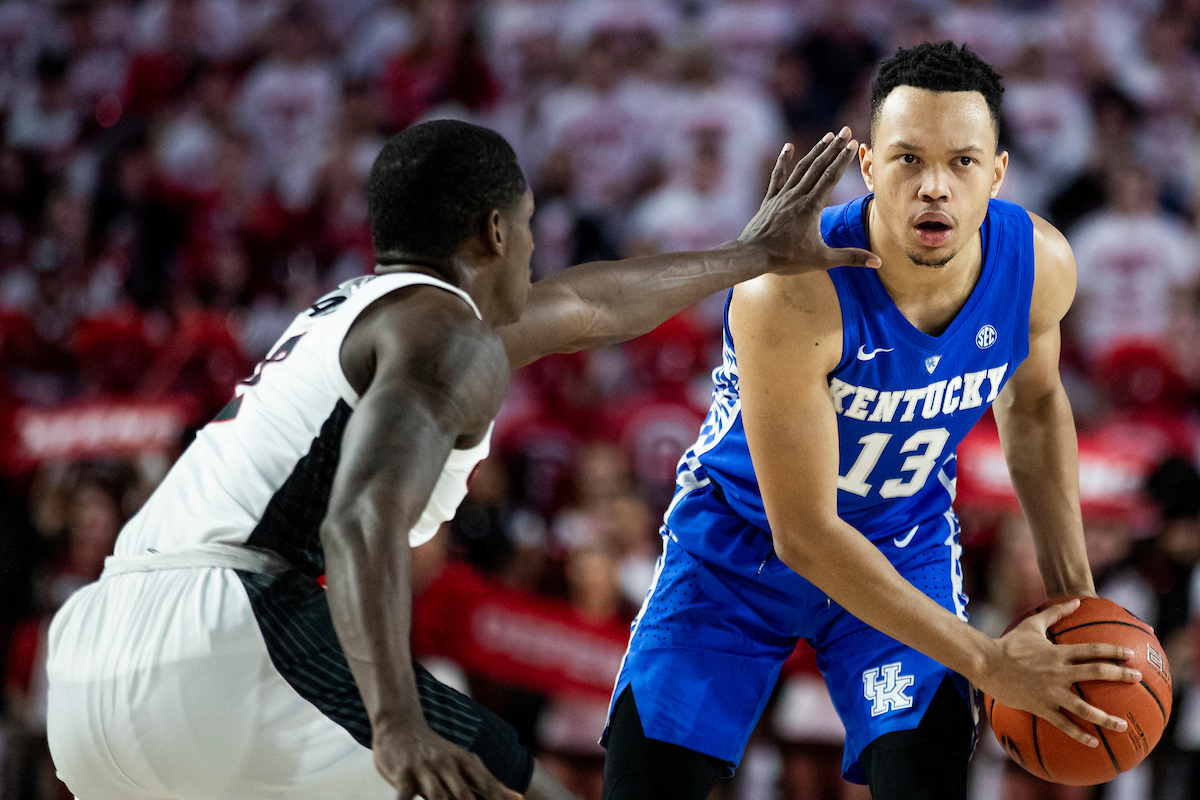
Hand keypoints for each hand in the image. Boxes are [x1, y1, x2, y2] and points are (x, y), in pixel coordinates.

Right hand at [374, 724, 519, 799]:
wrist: (400, 725)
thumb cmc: (436, 752)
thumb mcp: (464, 762)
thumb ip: (488, 782)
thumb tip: (519, 797)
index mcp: (465, 764)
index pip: (487, 784)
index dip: (499, 796)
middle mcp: (448, 766)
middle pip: (464, 793)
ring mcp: (425, 770)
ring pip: (437, 795)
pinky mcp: (402, 775)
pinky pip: (403, 795)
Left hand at [738, 127, 879, 273]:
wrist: (753, 256)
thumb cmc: (787, 259)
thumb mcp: (822, 260)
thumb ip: (850, 258)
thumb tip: (878, 263)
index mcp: (812, 207)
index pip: (831, 177)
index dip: (843, 159)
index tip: (853, 143)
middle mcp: (797, 196)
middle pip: (818, 166)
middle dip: (834, 148)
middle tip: (845, 130)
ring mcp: (782, 196)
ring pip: (801, 168)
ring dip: (815, 151)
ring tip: (828, 136)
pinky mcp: (770, 200)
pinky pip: (777, 176)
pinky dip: (783, 161)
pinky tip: (788, 147)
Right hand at [976, 598, 1141, 746]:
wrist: (985, 662)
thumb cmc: (1008, 643)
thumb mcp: (1031, 624)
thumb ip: (1055, 613)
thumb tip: (1076, 601)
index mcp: (1058, 652)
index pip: (1092, 650)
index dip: (1114, 652)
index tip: (1131, 656)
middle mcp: (1058, 671)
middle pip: (1095, 673)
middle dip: (1120, 675)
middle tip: (1137, 678)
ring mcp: (1050, 691)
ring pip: (1083, 707)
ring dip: (1105, 717)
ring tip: (1122, 725)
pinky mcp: (1040, 706)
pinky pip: (1063, 723)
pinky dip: (1079, 734)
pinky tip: (1093, 742)